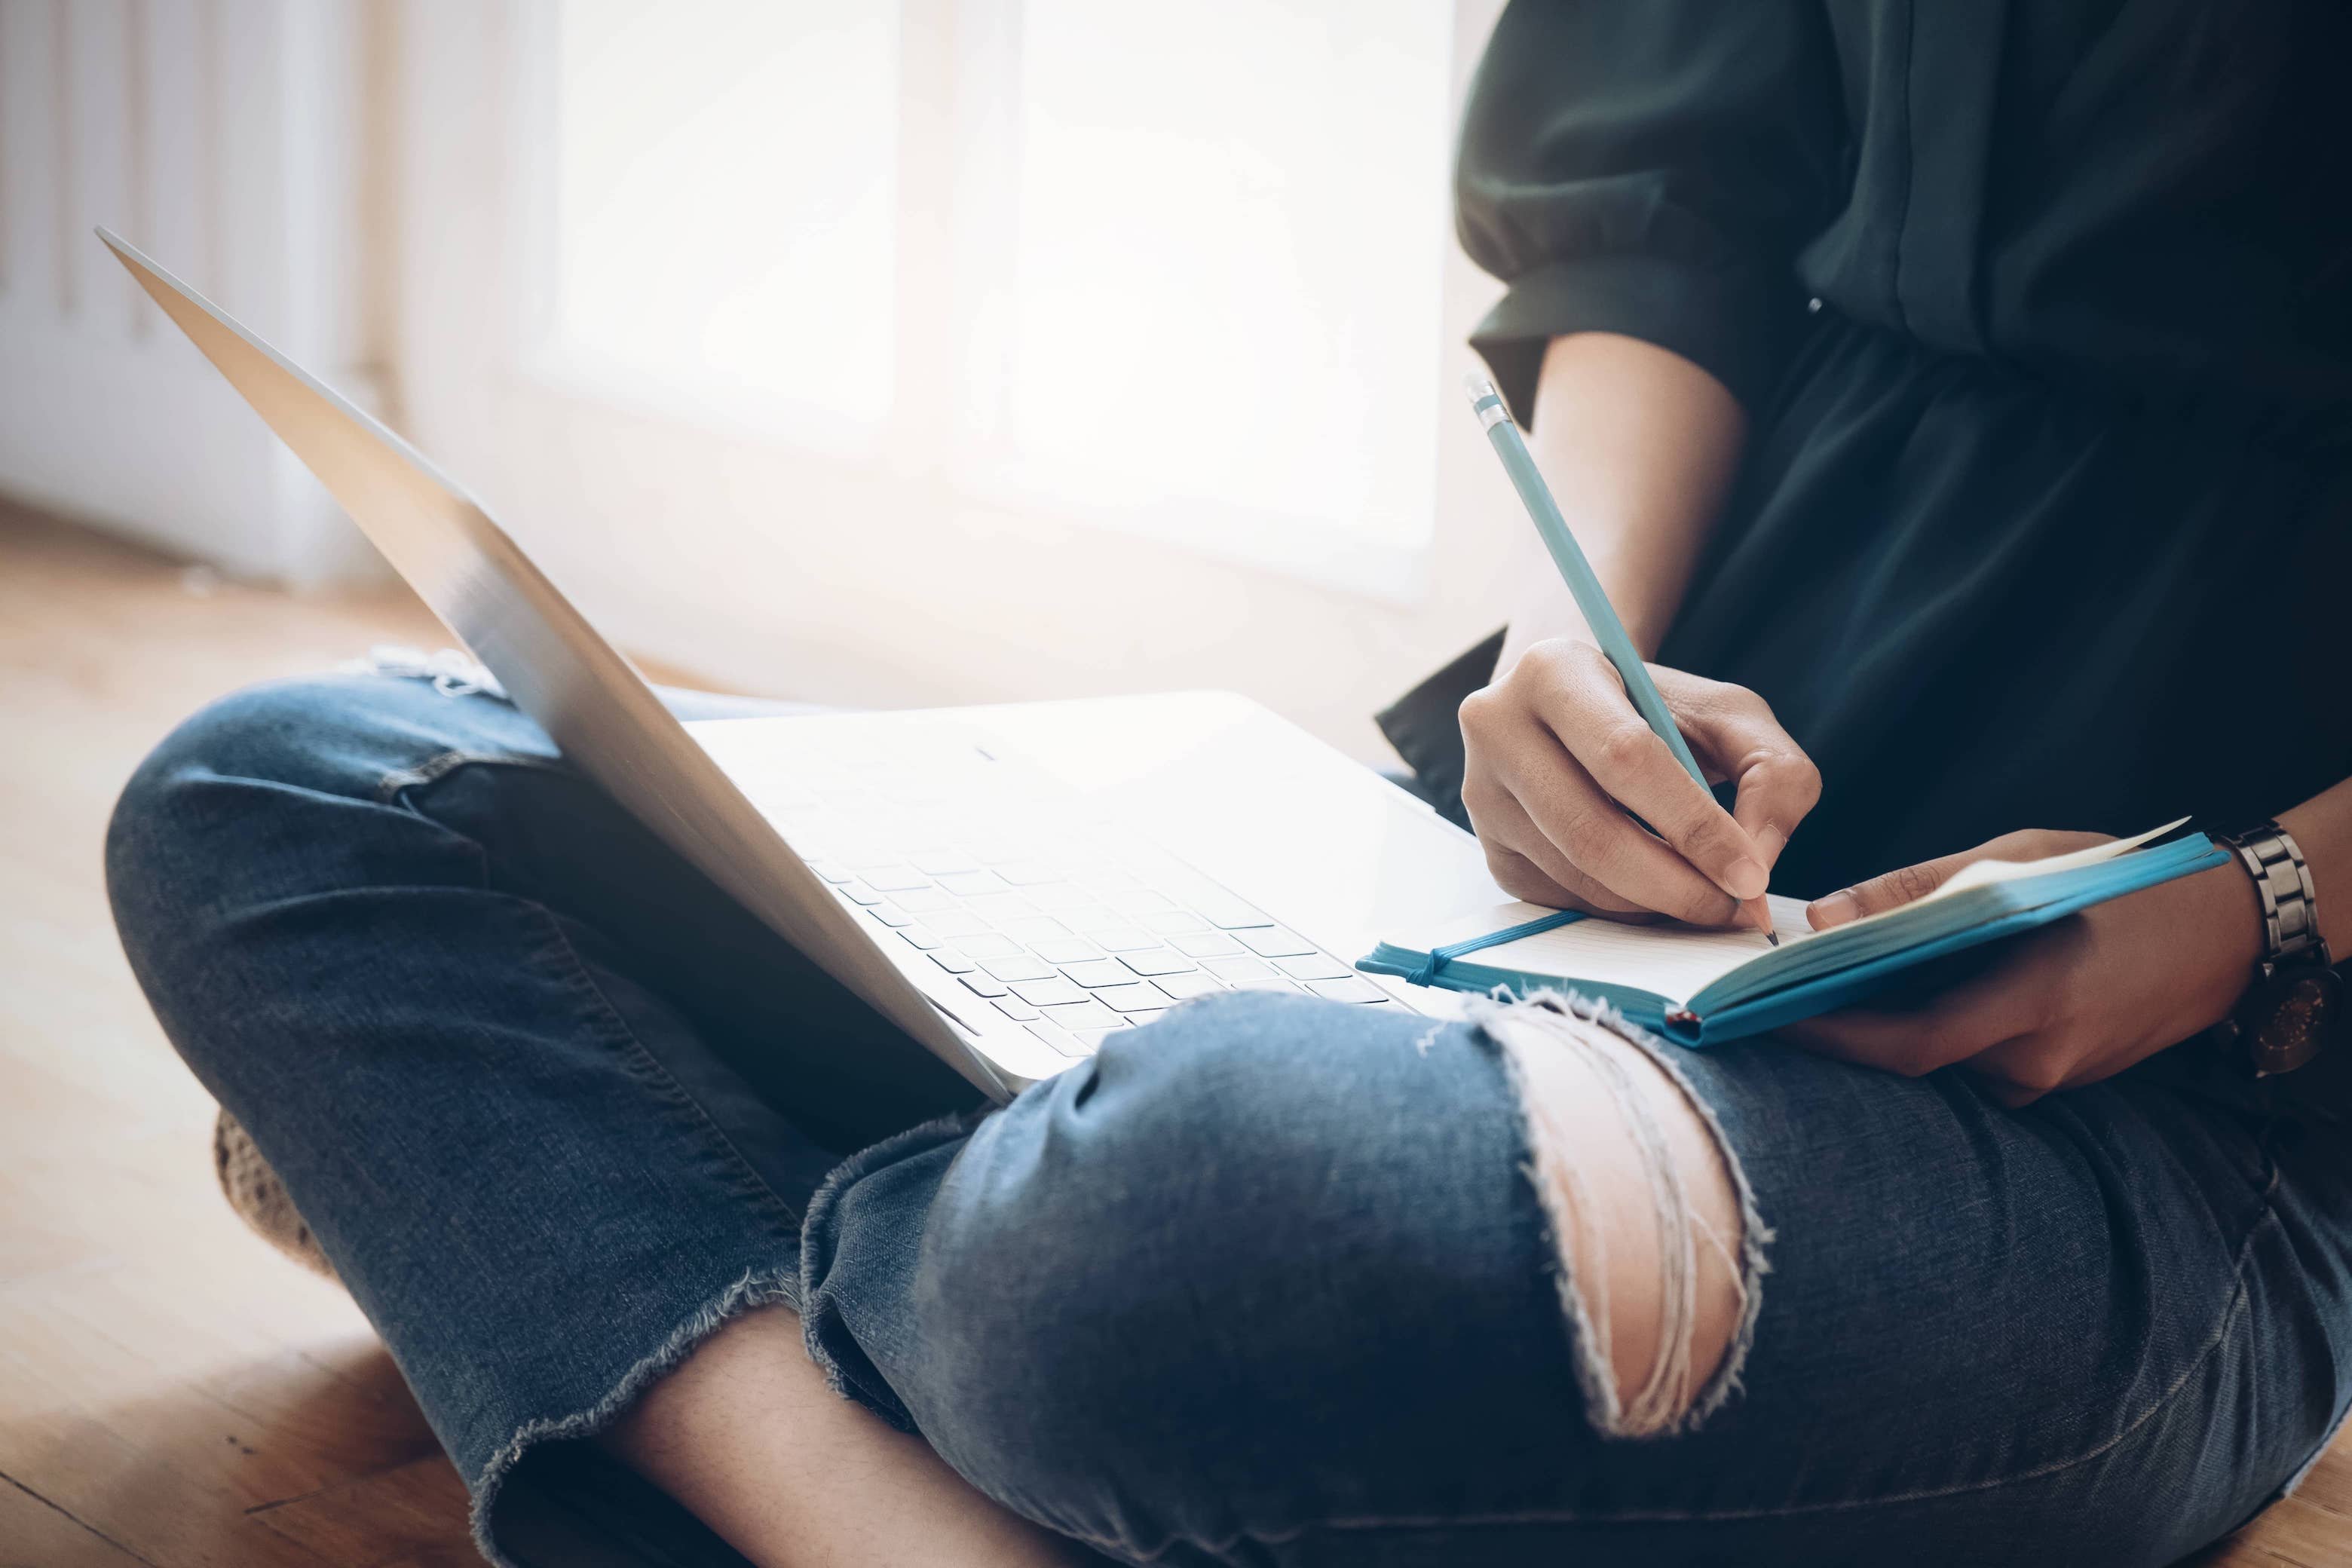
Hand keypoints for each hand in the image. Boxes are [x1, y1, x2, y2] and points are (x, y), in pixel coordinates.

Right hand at [1457, 639, 1821, 923]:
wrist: (1578, 711)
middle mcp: (1496, 727)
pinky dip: (1621, 910)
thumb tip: (1755, 867)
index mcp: (1552, 671)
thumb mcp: (1730, 715)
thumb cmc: (1658, 710)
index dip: (1693, 825)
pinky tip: (1653, 888)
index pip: (1624, 758)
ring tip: (1704, 896)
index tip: (1750, 876)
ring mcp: (1482, 793)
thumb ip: (1773, 774)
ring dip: (1653, 905)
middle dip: (1675, 885)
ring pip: (1577, 876)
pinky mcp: (1489, 848)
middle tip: (1732, 908)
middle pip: (1591, 832)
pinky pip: (1562, 900)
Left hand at [1784, 830, 2265, 1105]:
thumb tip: (1826, 915)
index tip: (1771, 1016)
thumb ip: (1917, 892)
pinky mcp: (2062, 1078)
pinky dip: (1939, 1027)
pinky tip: (1913, 987)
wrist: (2231, 927)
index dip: (1835, 1037)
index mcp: (2034, 1003)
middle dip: (1849, 1028)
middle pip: (1918, 1060)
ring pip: (1947, 1063)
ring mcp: (2055, 1077)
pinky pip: (1980, 1061)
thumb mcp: (2018, 862)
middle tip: (1780, 994)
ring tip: (1837, 981)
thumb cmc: (2125, 881)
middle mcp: (2042, 1059)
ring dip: (1893, 1026)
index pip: (1910, 1046)